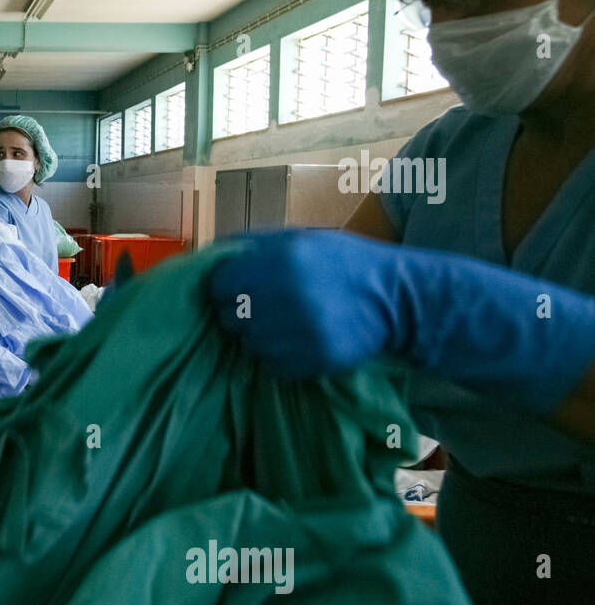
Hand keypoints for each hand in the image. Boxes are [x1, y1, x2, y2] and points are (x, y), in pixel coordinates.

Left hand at [208, 230, 400, 379]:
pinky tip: (302, 341)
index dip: (229, 288)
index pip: (219, 285)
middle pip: (230, 317)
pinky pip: (271, 365)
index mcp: (278, 260)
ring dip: (261, 337)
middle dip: (243, 313)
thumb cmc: (342, 263)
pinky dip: (280, 358)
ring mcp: (295, 333)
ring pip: (248, 344)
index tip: (243, 288)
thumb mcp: (299, 239)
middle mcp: (282, 296)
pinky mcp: (308, 362)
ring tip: (290, 324)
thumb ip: (251, 245)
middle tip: (269, 307)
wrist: (394, 299)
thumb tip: (209, 256)